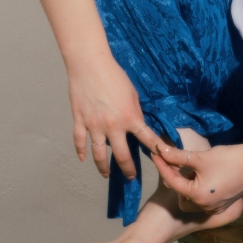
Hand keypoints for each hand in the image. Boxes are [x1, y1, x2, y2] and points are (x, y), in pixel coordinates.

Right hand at [30, 0, 161, 180]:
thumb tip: (138, 126)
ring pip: (99, 154)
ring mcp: (94, 125)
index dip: (157, 152)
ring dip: (103, 167)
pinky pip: (80, 141)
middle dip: (128, 169)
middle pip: (121, 156)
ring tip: (106, 174)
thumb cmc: (115, 75)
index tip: (163, 162)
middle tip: (130, 177)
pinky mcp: (80, 120)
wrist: (90, 64)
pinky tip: (82, 159)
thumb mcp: (133, 94)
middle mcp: (113, 126)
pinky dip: (80, 151)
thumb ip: (135, 113)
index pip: (147, 140)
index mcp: (130, 118)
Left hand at [152, 142, 242, 213]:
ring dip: (189, 187)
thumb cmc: (228, 159)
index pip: (172, 182)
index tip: (156, 154)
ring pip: (192, 200)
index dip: (162, 166)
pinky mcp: (224, 205)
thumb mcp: (200, 157)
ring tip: (195, 170)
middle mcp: (205, 207)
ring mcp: (216, 208)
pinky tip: (207, 177)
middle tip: (179, 165)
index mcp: (197, 196)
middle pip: (180, 196)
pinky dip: (200, 191)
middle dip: (177, 182)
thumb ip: (178, 156)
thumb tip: (161, 150)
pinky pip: (205, 202)